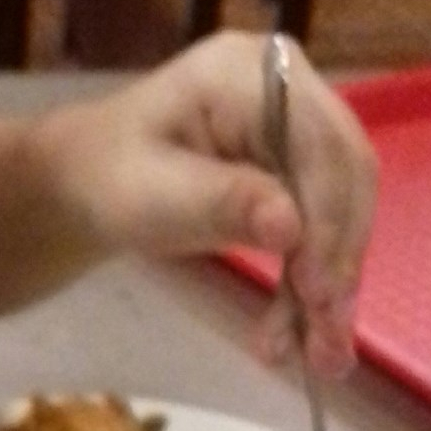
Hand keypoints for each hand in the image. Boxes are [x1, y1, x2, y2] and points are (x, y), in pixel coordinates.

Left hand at [36, 31, 377, 377]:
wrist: (86, 184)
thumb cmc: (106, 179)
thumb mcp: (151, 194)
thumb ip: (221, 204)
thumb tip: (290, 228)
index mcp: (248, 73)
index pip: (318, 146)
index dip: (327, 220)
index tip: (317, 294)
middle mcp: (288, 89)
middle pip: (344, 178)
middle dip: (336, 264)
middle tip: (324, 342)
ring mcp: (298, 128)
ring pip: (343, 211)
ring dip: (332, 287)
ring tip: (319, 357)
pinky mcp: (297, 170)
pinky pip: (324, 228)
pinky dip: (317, 285)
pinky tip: (307, 336)